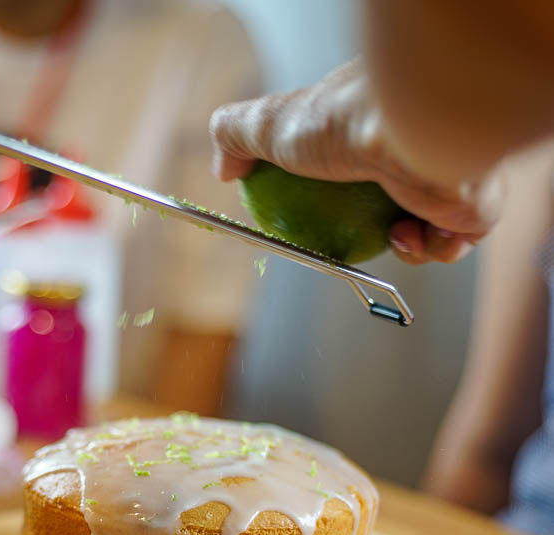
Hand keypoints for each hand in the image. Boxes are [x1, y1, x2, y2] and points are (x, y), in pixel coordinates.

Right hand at [208, 61, 503, 264]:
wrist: (410, 133)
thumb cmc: (341, 125)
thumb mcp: (267, 125)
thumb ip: (234, 136)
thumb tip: (223, 168)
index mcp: (372, 121)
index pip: (353, 157)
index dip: (334, 188)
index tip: (315, 213)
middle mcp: (415, 143)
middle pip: (388, 195)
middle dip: (369, 221)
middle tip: (349, 235)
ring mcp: (447, 171)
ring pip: (424, 224)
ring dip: (401, 242)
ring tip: (393, 234)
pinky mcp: (475, 201)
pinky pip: (454, 240)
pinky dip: (429, 249)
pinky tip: (411, 234)